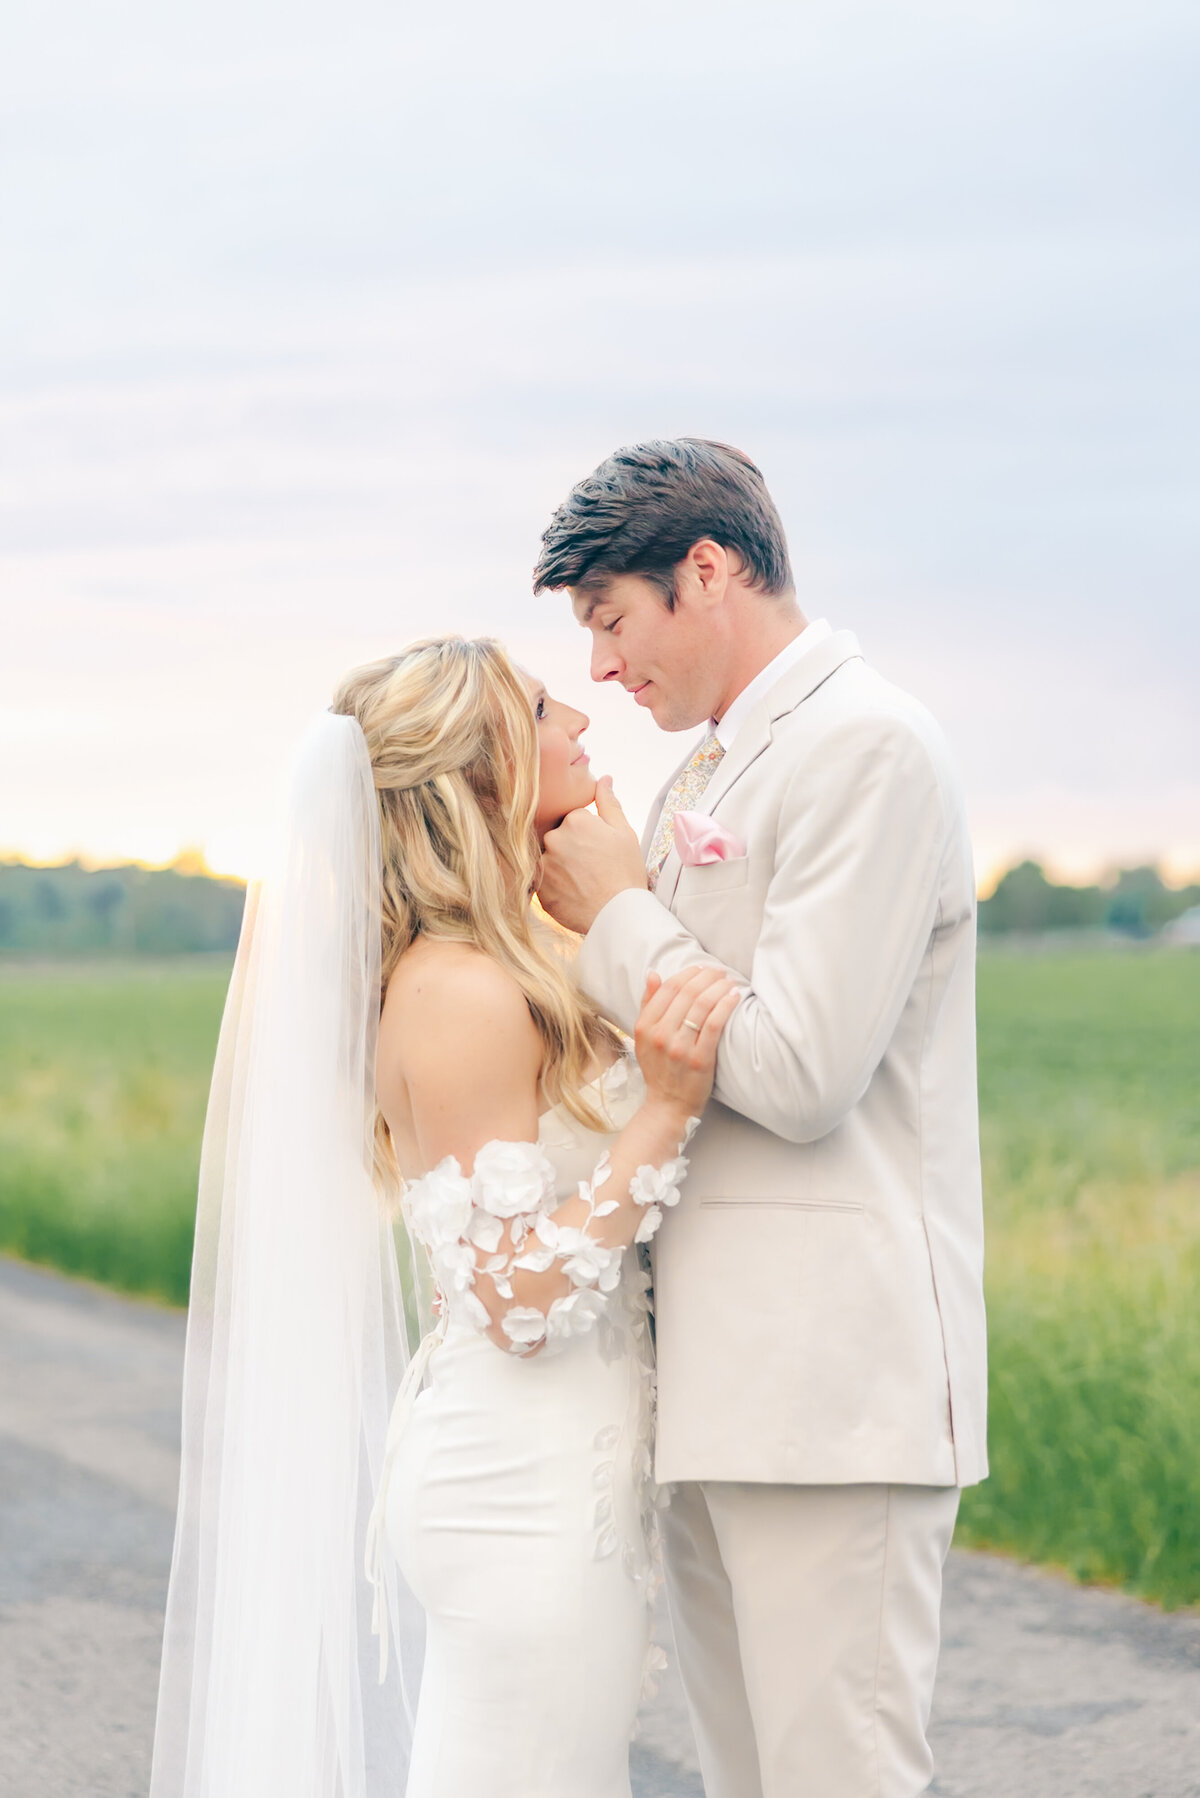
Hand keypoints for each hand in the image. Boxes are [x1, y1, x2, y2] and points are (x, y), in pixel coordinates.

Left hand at [537, 777, 648, 934]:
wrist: (619, 914)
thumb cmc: (625, 872)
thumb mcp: (624, 832)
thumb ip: (609, 803)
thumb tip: (604, 779)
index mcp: (574, 820)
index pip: (573, 820)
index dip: (588, 835)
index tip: (598, 850)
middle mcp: (553, 838)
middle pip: (558, 838)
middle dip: (571, 849)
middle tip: (591, 867)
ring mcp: (543, 865)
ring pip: (549, 859)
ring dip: (561, 868)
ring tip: (583, 882)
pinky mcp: (538, 889)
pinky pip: (543, 882)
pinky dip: (556, 887)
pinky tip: (574, 894)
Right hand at [633, 965, 739, 1122]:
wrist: (668, 1105)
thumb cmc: (659, 1069)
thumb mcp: (644, 1038)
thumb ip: (648, 1005)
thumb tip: (653, 974)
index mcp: (645, 1027)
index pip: (668, 989)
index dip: (687, 973)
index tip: (701, 968)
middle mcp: (660, 1035)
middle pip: (687, 993)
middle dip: (707, 976)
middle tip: (720, 971)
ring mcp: (680, 1048)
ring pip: (702, 1005)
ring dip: (719, 987)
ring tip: (729, 981)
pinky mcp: (700, 1059)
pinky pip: (714, 1024)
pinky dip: (726, 1006)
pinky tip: (734, 997)